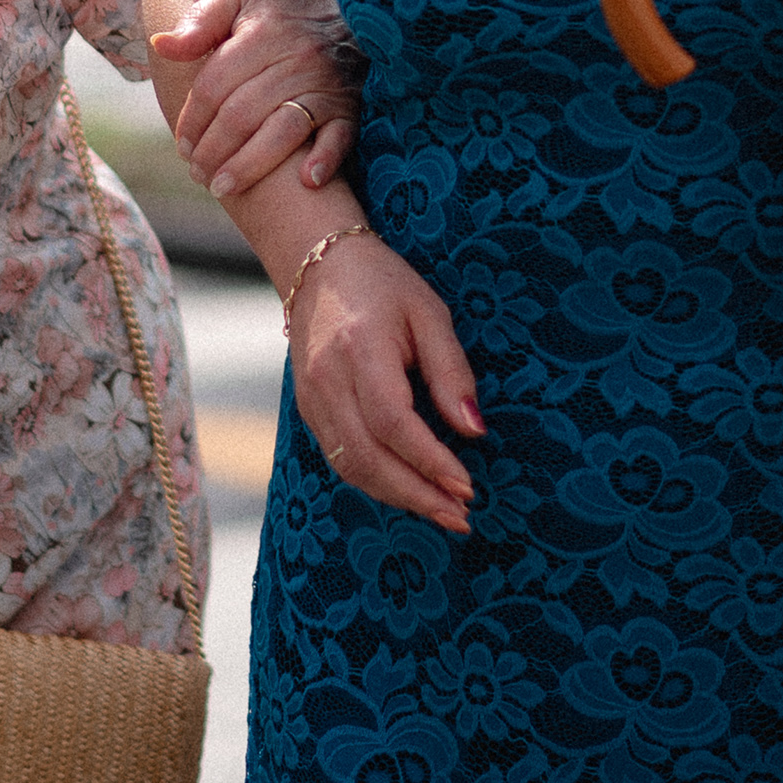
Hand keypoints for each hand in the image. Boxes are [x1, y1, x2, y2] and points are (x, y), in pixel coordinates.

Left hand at [155, 0, 358, 198]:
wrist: (352, 16)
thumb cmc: (282, 13)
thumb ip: (200, 20)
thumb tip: (161, 45)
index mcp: (263, 31)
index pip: (215, 85)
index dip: (192, 119)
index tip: (182, 146)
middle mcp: (297, 57)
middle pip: (242, 113)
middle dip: (213, 150)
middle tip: (198, 174)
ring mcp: (327, 84)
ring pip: (283, 130)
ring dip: (250, 165)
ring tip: (223, 187)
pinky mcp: (351, 106)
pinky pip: (341, 135)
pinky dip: (326, 159)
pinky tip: (306, 181)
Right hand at [288, 234, 484, 533]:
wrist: (318, 266)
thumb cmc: (384, 284)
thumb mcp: (430, 313)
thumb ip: (451, 372)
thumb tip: (474, 430)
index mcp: (360, 349)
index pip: (393, 422)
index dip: (430, 461)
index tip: (468, 486)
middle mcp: (327, 380)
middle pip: (368, 457)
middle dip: (417, 495)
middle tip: (461, 515)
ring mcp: (312, 398)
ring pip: (351, 466)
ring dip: (398, 497)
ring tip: (442, 511)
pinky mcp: (308, 409)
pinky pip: (340, 458)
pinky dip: (376, 481)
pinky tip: (409, 489)